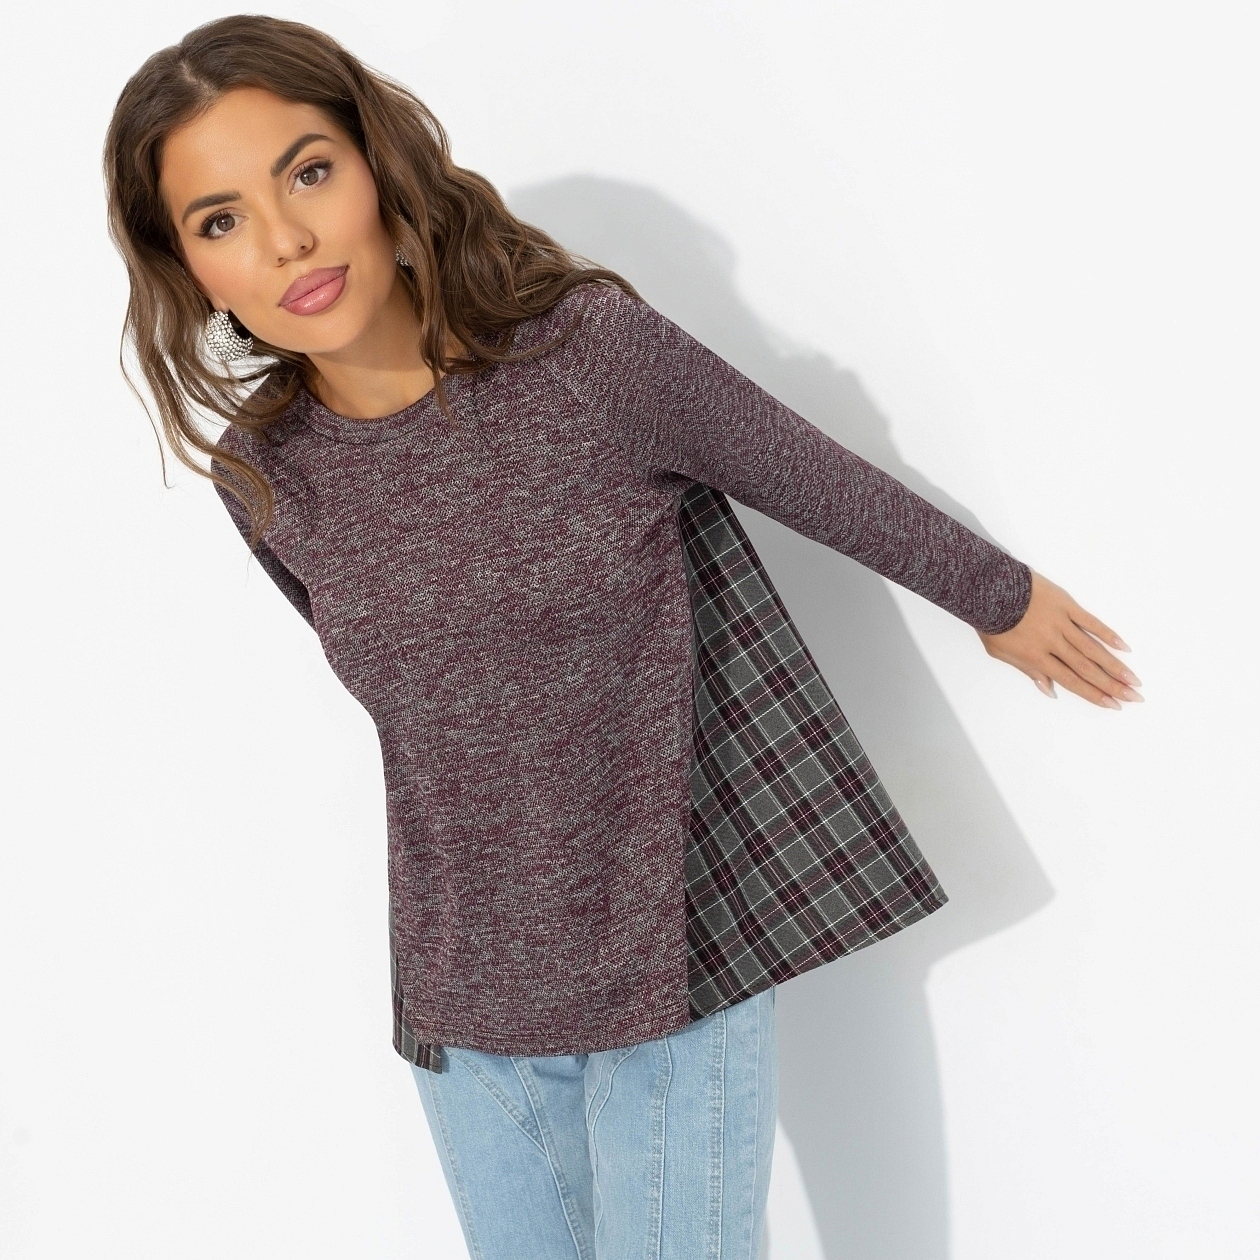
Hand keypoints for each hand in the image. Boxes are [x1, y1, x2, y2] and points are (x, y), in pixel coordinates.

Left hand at [978, 571, 1141, 709]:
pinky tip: (1123, 647)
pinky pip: (1090, 621)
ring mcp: (1061, 623)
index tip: (1113, 705)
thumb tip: (1049, 691)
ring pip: (1092, 648)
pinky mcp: (1065, 605)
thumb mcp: (1001, 653)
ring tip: (1133, 679)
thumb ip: (1028, 671)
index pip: (1070, 680)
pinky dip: (1107, 634)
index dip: (1092, 694)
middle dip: (1111, 685)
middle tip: (1134, 697)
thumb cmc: (991, 622)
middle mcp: (1052, 643)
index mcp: (1036, 657)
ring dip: (1115, 665)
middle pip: (1086, 668)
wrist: (989, 588)